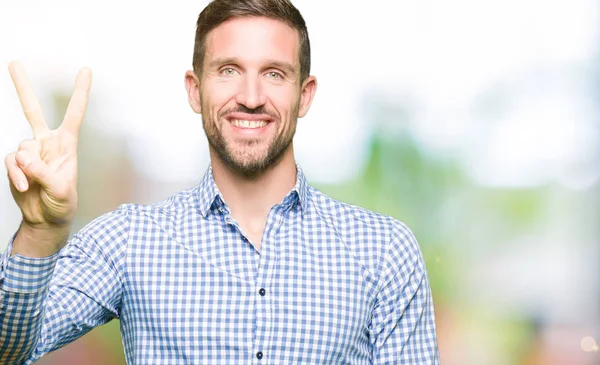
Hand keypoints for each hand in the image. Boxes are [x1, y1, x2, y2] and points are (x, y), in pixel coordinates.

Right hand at [4, 61, 91, 255]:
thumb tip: (23, 156)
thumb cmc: (62, 203)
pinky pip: (10, 163)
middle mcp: (47, 143)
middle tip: (13, 61)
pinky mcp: (15, 163)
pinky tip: (25, 188)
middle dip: (21, 86)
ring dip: (25, 170)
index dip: (80, 92)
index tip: (86, 70)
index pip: (74, 113)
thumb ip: (43, 172)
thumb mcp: (60, 189)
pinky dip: (16, 176)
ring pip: (21, 148)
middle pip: (32, 110)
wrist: (45, 219)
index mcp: (66, 144)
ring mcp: (29, 152)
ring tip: (35, 186)